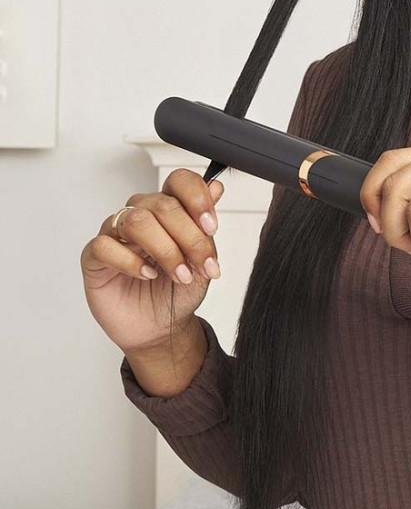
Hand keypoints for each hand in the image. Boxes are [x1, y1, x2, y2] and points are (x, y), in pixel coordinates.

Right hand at [80, 169, 224, 352]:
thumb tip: (216, 187)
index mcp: (169, 210)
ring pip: (136, 220)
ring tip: (179, 274)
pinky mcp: (95, 257)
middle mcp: (141, 215)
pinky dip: (131, 260)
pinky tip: (147, 274)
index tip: (211, 226)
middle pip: (162, 204)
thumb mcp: (203, 260)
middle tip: (202, 265)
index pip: (178, 181)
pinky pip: (105, 245)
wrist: (162, 327)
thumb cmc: (178, 291)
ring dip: (165, 249)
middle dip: (189, 237)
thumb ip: (206, 226)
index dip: (197, 197)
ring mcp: (115, 233)